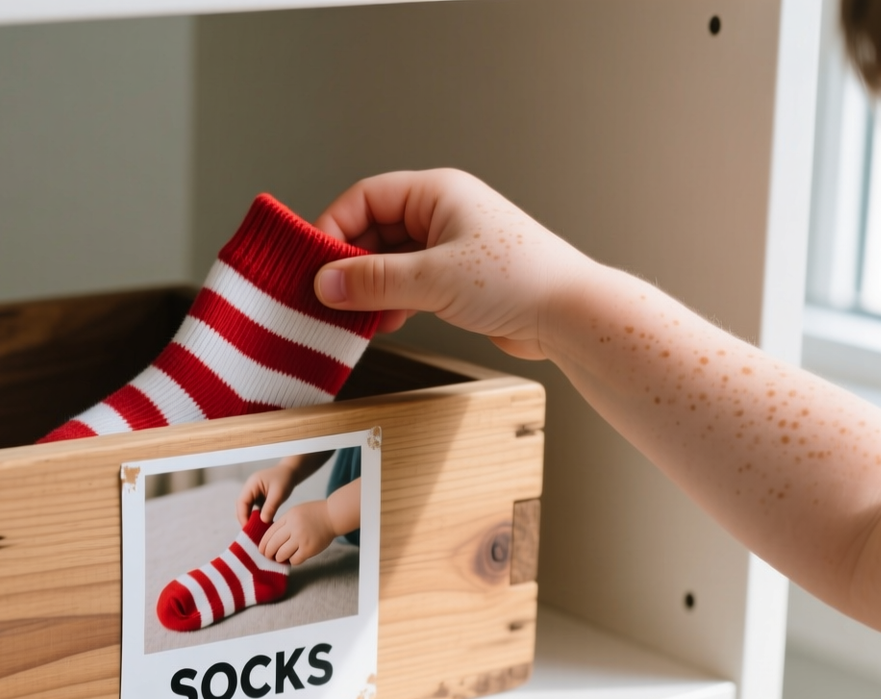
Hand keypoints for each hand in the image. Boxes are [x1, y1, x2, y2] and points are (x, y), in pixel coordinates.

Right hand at [237, 463, 297, 525]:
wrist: (291, 472)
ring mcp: (253, 494)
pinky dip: (257, 518)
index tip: (248, 528)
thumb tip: (262, 521)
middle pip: (242, 507)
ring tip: (257, 531)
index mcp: (251, 485)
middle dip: (245, 519)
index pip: (241, 502)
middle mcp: (249, 489)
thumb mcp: (278, 493)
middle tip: (252, 533)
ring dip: (250, 520)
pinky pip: (254, 510)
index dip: (243, 516)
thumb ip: (270, 507)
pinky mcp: (258, 499)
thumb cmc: (284, 479)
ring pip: (247, 509)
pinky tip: (263, 526)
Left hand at [259, 501, 336, 566]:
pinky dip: (291, 561)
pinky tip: (293, 558)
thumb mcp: (295, 512)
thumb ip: (283, 523)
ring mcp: (302, 539)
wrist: (333, 516)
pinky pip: (295, 560)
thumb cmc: (313, 514)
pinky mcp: (309, 549)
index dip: (263, 544)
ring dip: (278, 558)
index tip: (262, 549)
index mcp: (288, 517)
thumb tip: (270, 540)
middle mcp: (294, 528)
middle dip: (268, 553)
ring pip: (282, 554)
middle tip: (268, 556)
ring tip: (280, 558)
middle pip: (273, 544)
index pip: (269, 533)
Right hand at [312, 169, 601, 359]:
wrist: (569, 315)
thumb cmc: (519, 279)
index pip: (364, 198)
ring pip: (390, 262)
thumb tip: (324, 284)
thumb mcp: (432, 278)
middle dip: (349, 266)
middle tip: (325, 296)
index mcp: (437, 192)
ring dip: (369, 289)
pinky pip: (408, 285)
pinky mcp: (458, 279)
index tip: (311, 263)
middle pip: (374, 231)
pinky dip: (390, 303)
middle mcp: (442, 214)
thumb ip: (373, 281)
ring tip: (351, 316)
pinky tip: (381, 324)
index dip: (332, 228)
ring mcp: (450, 247)